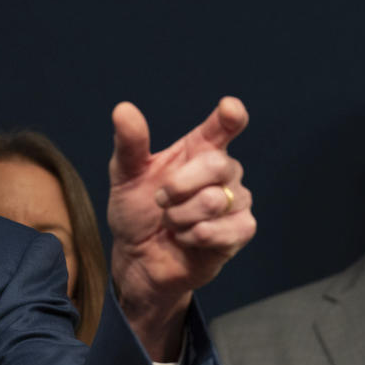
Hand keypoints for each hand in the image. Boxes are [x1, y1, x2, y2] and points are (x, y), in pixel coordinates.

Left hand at [107, 96, 255, 358]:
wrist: (138, 257)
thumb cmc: (136, 210)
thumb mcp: (124, 176)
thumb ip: (129, 144)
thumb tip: (123, 109)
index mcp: (198, 148)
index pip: (224, 126)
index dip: (230, 116)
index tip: (229, 107)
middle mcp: (223, 171)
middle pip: (217, 164)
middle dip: (178, 186)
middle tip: (160, 200)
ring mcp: (236, 200)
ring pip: (216, 201)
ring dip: (180, 216)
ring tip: (171, 222)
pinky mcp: (241, 231)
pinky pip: (223, 230)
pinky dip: (193, 236)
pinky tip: (186, 238)